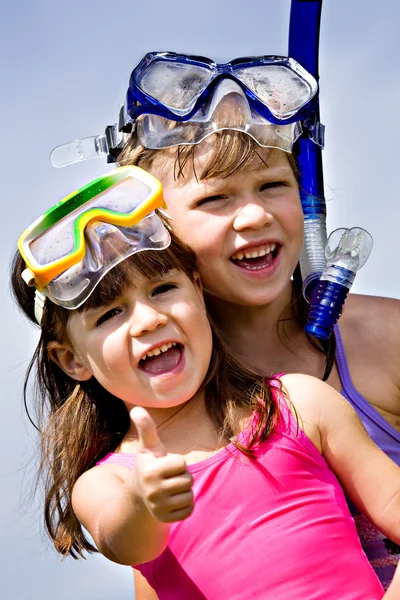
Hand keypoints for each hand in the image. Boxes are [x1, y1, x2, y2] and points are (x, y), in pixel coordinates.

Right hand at [130, 406, 193, 522]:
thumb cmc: (148, 465)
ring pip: (190, 495)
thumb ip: (146, 428)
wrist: (138, 496)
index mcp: (150, 472)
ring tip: (170, 488)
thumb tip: (137, 408)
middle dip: (181, 476)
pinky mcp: (166, 520)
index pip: (181, 463)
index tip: (165, 465)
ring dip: (184, 490)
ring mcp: (159, 508)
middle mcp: (153, 492)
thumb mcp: (147, 447)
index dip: (176, 462)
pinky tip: (172, 500)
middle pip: (187, 480)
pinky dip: (185, 504)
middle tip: (168, 478)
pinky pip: (189, 509)